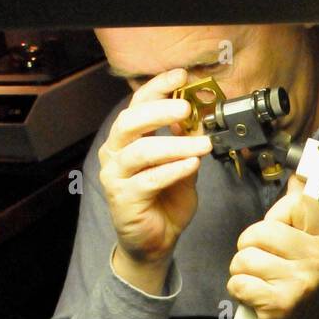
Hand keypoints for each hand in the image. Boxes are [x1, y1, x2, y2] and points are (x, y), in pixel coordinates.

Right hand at [97, 68, 212, 268]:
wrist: (154, 243)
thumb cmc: (166, 202)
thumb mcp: (182, 167)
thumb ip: (185, 144)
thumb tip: (194, 118)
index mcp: (128, 139)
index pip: (137, 104)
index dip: (158, 87)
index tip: (181, 75)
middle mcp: (116, 153)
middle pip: (130, 121)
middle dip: (160, 110)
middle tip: (187, 108)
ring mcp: (116, 175)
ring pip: (142, 151)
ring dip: (175, 144)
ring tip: (202, 144)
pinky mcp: (123, 198)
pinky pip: (149, 179)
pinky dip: (173, 170)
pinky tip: (192, 165)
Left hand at [227, 175, 318, 318]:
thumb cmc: (301, 289)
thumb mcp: (308, 248)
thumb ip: (300, 214)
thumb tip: (298, 178)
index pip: (295, 202)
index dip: (277, 217)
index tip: (282, 237)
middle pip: (262, 230)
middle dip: (250, 247)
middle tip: (264, 265)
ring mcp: (302, 282)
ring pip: (245, 257)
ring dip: (242, 271)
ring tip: (260, 282)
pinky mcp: (280, 303)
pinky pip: (239, 282)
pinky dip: (239, 291)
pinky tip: (256, 298)